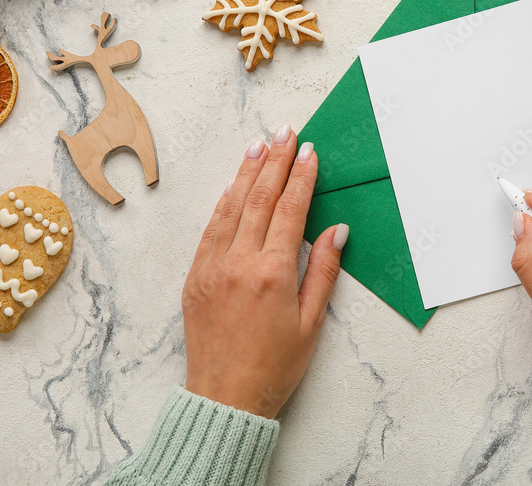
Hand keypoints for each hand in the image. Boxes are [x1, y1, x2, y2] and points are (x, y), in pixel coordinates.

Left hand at [182, 125, 348, 417]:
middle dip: (273, 161)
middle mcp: (239, 263)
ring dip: (245, 173)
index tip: (309, 152)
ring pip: (230, 207)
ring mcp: (212, 268)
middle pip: (259, 199)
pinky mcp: (195, 278)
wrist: (225, 399)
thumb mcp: (312, 323)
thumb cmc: (275, 367)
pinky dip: (223, 203)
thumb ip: (323, 271)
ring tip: (257, 145)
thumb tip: (336, 231)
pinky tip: (232, 187)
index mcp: (272, 273)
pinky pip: (210, 229)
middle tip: (284, 133)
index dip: (301, 177)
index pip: (289, 210)